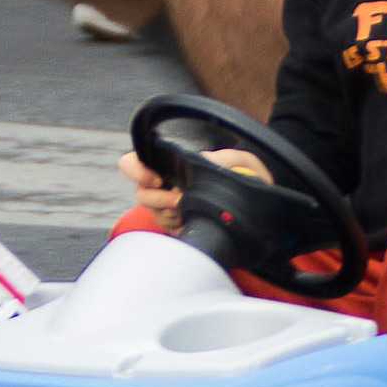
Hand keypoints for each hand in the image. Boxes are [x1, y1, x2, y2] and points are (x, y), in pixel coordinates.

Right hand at [118, 148, 270, 233]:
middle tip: (180, 200)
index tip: (157, 179)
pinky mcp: (175, 224)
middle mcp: (161, 184)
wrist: (254, 194)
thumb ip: (223, 158)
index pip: (132, 163)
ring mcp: (166, 205)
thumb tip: (205, 162)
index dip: (136, 170)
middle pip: (141, 194)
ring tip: (189, 211)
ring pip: (152, 213)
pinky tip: (190, 222)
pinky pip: (166, 228)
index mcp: (169, 164)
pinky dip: (177, 227)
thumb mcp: (238, 159)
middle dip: (159, 200)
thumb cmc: (243, 172)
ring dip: (170, 215)